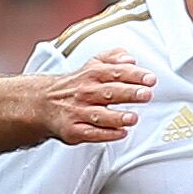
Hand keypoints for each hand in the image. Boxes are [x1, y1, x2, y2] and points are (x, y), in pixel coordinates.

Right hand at [39, 49, 154, 145]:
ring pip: (100, 115)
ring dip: (117, 117)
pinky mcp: (73, 130)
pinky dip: (106, 134)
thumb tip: (130, 59)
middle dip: (129, 93)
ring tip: (133, 118)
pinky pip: (91, 133)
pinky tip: (120, 133)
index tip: (150, 79)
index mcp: (92, 74)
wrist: (42, 103)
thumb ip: (113, 58)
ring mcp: (79, 112)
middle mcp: (86, 92)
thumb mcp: (92, 65)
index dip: (134, 75)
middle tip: (145, 94)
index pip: (115, 72)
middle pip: (109, 92)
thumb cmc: (75, 85)